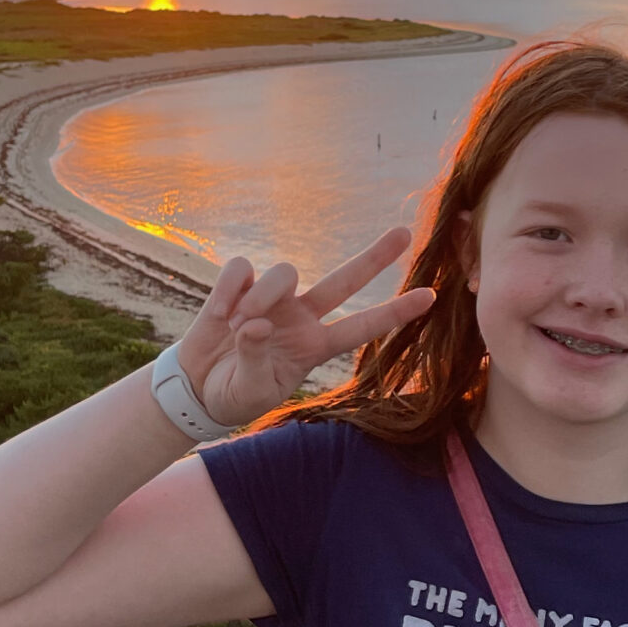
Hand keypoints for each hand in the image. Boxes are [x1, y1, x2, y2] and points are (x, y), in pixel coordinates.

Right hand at [173, 226, 433, 430]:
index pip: (361, 327)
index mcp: (314, 346)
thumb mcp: (251, 390)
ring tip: (239, 325)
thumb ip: (257, 359)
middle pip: (344, 280)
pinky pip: (241, 268)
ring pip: (284, 271)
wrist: (197, 388)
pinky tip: (219, 315)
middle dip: (374, 257)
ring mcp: (272, 298)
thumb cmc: (234, 393)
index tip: (431, 297)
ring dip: (261, 297)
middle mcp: (300, 316)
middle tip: (405, 233)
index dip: (395, 313)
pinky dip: (229, 289)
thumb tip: (258, 323)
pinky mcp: (238, 285)